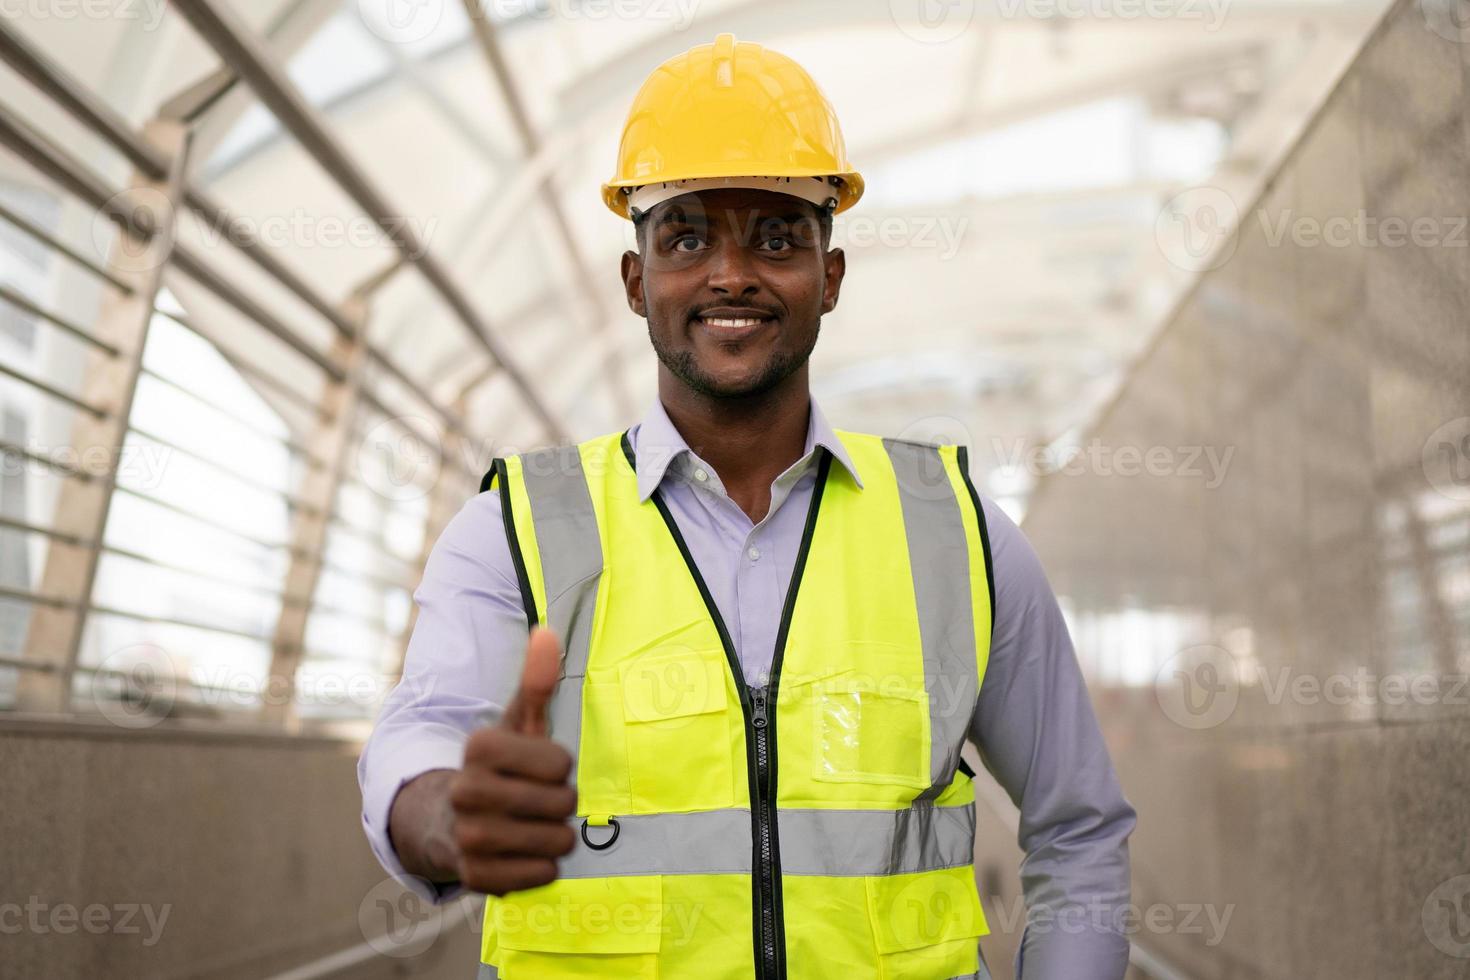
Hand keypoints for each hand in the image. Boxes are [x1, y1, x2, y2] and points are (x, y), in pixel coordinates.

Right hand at [448, 626, 577, 894]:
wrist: (453, 819)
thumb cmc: (503, 766)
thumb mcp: (520, 723)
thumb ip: (536, 681)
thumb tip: (547, 631)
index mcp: (479, 746)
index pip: (561, 764)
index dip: (561, 768)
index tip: (543, 768)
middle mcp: (464, 789)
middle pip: (560, 804)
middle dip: (562, 805)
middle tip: (545, 802)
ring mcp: (464, 835)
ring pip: (550, 843)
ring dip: (556, 838)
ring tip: (541, 828)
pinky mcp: (470, 875)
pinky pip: (531, 877)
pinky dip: (539, 870)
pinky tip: (528, 855)